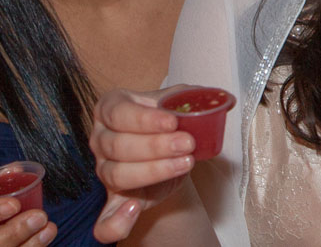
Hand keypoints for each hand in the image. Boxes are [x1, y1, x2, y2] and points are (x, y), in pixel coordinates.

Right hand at [89, 87, 196, 242]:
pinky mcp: (114, 199)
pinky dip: (115, 221)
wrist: (168, 152)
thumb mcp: (176, 104)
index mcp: (109, 108)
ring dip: (154, 171)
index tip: (173, 122)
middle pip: (118, 145)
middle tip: (186, 143)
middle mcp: (101, 138)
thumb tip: (220, 100)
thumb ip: (192, 98)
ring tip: (185, 163)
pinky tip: (134, 210)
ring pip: (118, 174)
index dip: (145, 120)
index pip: (119, 113)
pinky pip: (105, 219)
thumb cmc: (167, 123)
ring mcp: (104, 170)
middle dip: (156, 146)